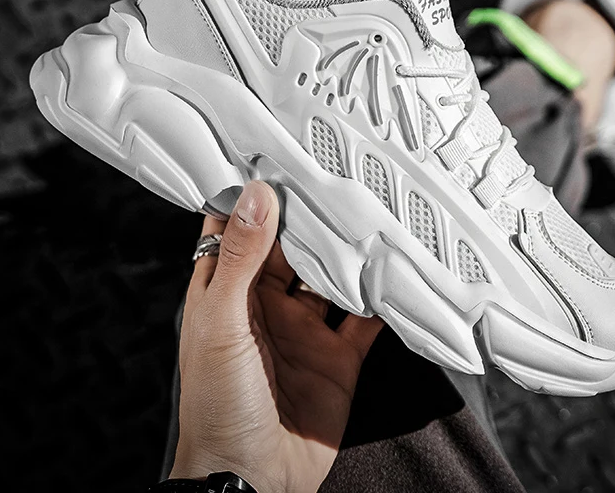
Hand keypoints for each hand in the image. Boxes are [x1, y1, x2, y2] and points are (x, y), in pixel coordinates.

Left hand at [170, 180, 382, 491]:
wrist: (252, 481)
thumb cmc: (217, 406)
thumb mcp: (221, 323)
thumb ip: (241, 259)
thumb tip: (257, 194)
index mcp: (229, 291)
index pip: (238, 228)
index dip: (255, 194)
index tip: (277, 155)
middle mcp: (267, 304)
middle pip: (294, 246)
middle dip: (313, 216)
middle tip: (340, 174)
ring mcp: (305, 330)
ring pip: (333, 276)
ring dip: (351, 252)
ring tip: (375, 213)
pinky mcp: (339, 357)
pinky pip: (365, 318)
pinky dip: (381, 298)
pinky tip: (396, 273)